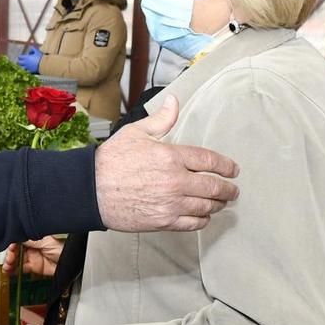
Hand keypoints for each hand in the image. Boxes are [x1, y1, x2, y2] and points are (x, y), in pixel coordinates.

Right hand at [3, 236, 62, 276]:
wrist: (71, 264)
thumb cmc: (64, 248)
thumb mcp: (45, 241)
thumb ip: (30, 240)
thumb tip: (16, 235)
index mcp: (33, 237)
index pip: (18, 239)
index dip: (12, 243)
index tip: (10, 247)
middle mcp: (31, 247)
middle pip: (15, 250)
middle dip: (10, 254)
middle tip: (10, 258)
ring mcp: (31, 257)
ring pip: (16, 260)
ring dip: (9, 263)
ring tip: (7, 266)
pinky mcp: (33, 267)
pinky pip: (20, 269)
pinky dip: (13, 270)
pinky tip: (9, 270)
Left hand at [16, 48, 42, 73]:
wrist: (44, 65)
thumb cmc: (40, 57)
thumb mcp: (37, 51)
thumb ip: (33, 49)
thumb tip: (30, 50)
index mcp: (26, 58)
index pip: (19, 57)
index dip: (20, 57)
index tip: (21, 57)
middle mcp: (25, 63)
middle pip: (19, 63)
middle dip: (19, 62)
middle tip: (21, 61)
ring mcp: (27, 68)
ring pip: (22, 68)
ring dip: (23, 67)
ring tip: (26, 66)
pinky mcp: (30, 72)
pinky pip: (27, 72)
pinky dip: (28, 71)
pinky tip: (30, 70)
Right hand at [95, 96, 238, 231]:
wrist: (90, 190)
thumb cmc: (111, 160)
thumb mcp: (136, 132)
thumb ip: (161, 119)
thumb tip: (175, 102)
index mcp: (171, 156)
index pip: (210, 161)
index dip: (226, 166)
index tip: (233, 170)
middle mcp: (176, 181)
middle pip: (214, 187)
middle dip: (228, 190)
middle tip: (232, 191)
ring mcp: (171, 203)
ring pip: (206, 206)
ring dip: (217, 205)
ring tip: (220, 203)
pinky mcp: (163, 221)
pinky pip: (192, 223)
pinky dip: (203, 220)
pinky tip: (203, 216)